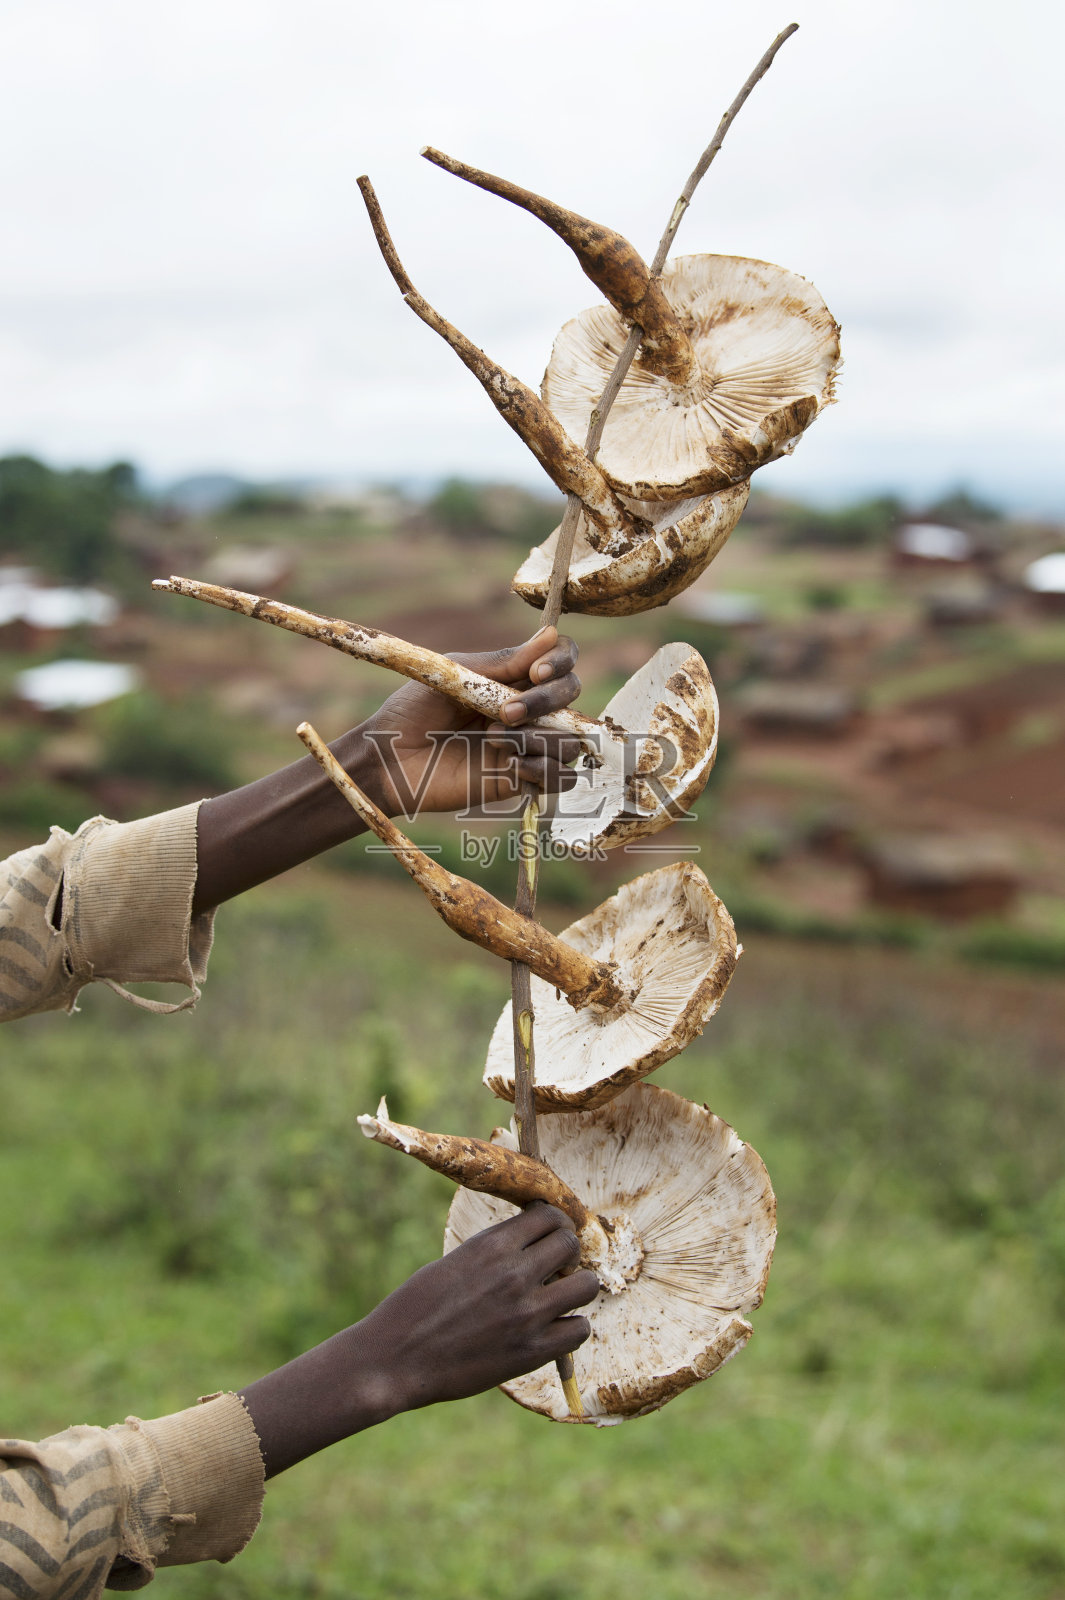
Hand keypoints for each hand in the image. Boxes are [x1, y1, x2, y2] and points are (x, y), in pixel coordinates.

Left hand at [192, 627, 580, 910]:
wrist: (386, 758)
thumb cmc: (412, 710)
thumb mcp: (456, 676)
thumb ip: (504, 662)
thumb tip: (552, 634)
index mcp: (511, 679)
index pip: (561, 664)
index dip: (560, 664)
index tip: (535, 673)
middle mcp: (526, 711)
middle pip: (571, 699)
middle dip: (547, 702)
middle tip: (506, 713)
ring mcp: (524, 747)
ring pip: (569, 742)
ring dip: (541, 739)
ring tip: (496, 740)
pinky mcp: (517, 781)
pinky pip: (560, 778)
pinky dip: (545, 770)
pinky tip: (512, 765)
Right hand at [239, 1205, 598, 1476]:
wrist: (394, 1359)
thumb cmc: (415, 1309)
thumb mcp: (454, 1263)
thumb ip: (494, 1253)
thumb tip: (529, 1245)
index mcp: (491, 1246)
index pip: (548, 1215)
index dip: (554, 1223)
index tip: (550, 1235)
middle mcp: (514, 1274)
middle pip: (570, 1244)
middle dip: (567, 1252)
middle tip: (555, 1267)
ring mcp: (527, 1313)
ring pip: (587, 1285)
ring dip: (577, 1287)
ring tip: (559, 1297)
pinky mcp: (532, 1351)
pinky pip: (580, 1329)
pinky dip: (572, 1327)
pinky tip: (554, 1329)